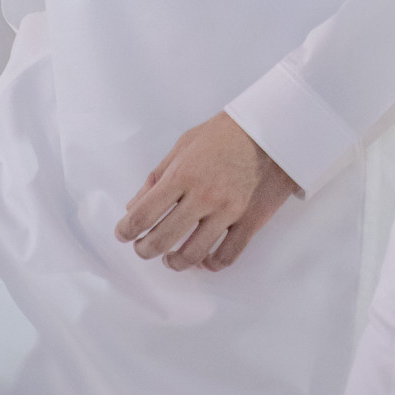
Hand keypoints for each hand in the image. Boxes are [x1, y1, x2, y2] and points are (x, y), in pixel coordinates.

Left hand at [114, 112, 297, 271]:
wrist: (271, 129)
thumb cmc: (224, 133)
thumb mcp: (185, 144)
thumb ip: (158, 175)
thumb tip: (134, 206)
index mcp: (183, 174)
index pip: (144, 213)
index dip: (127, 230)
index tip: (122, 234)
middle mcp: (203, 196)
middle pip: (163, 239)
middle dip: (145, 250)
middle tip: (142, 249)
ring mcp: (228, 211)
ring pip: (193, 254)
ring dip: (175, 262)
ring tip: (170, 259)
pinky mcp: (250, 222)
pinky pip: (227, 256)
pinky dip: (211, 265)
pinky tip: (203, 260)